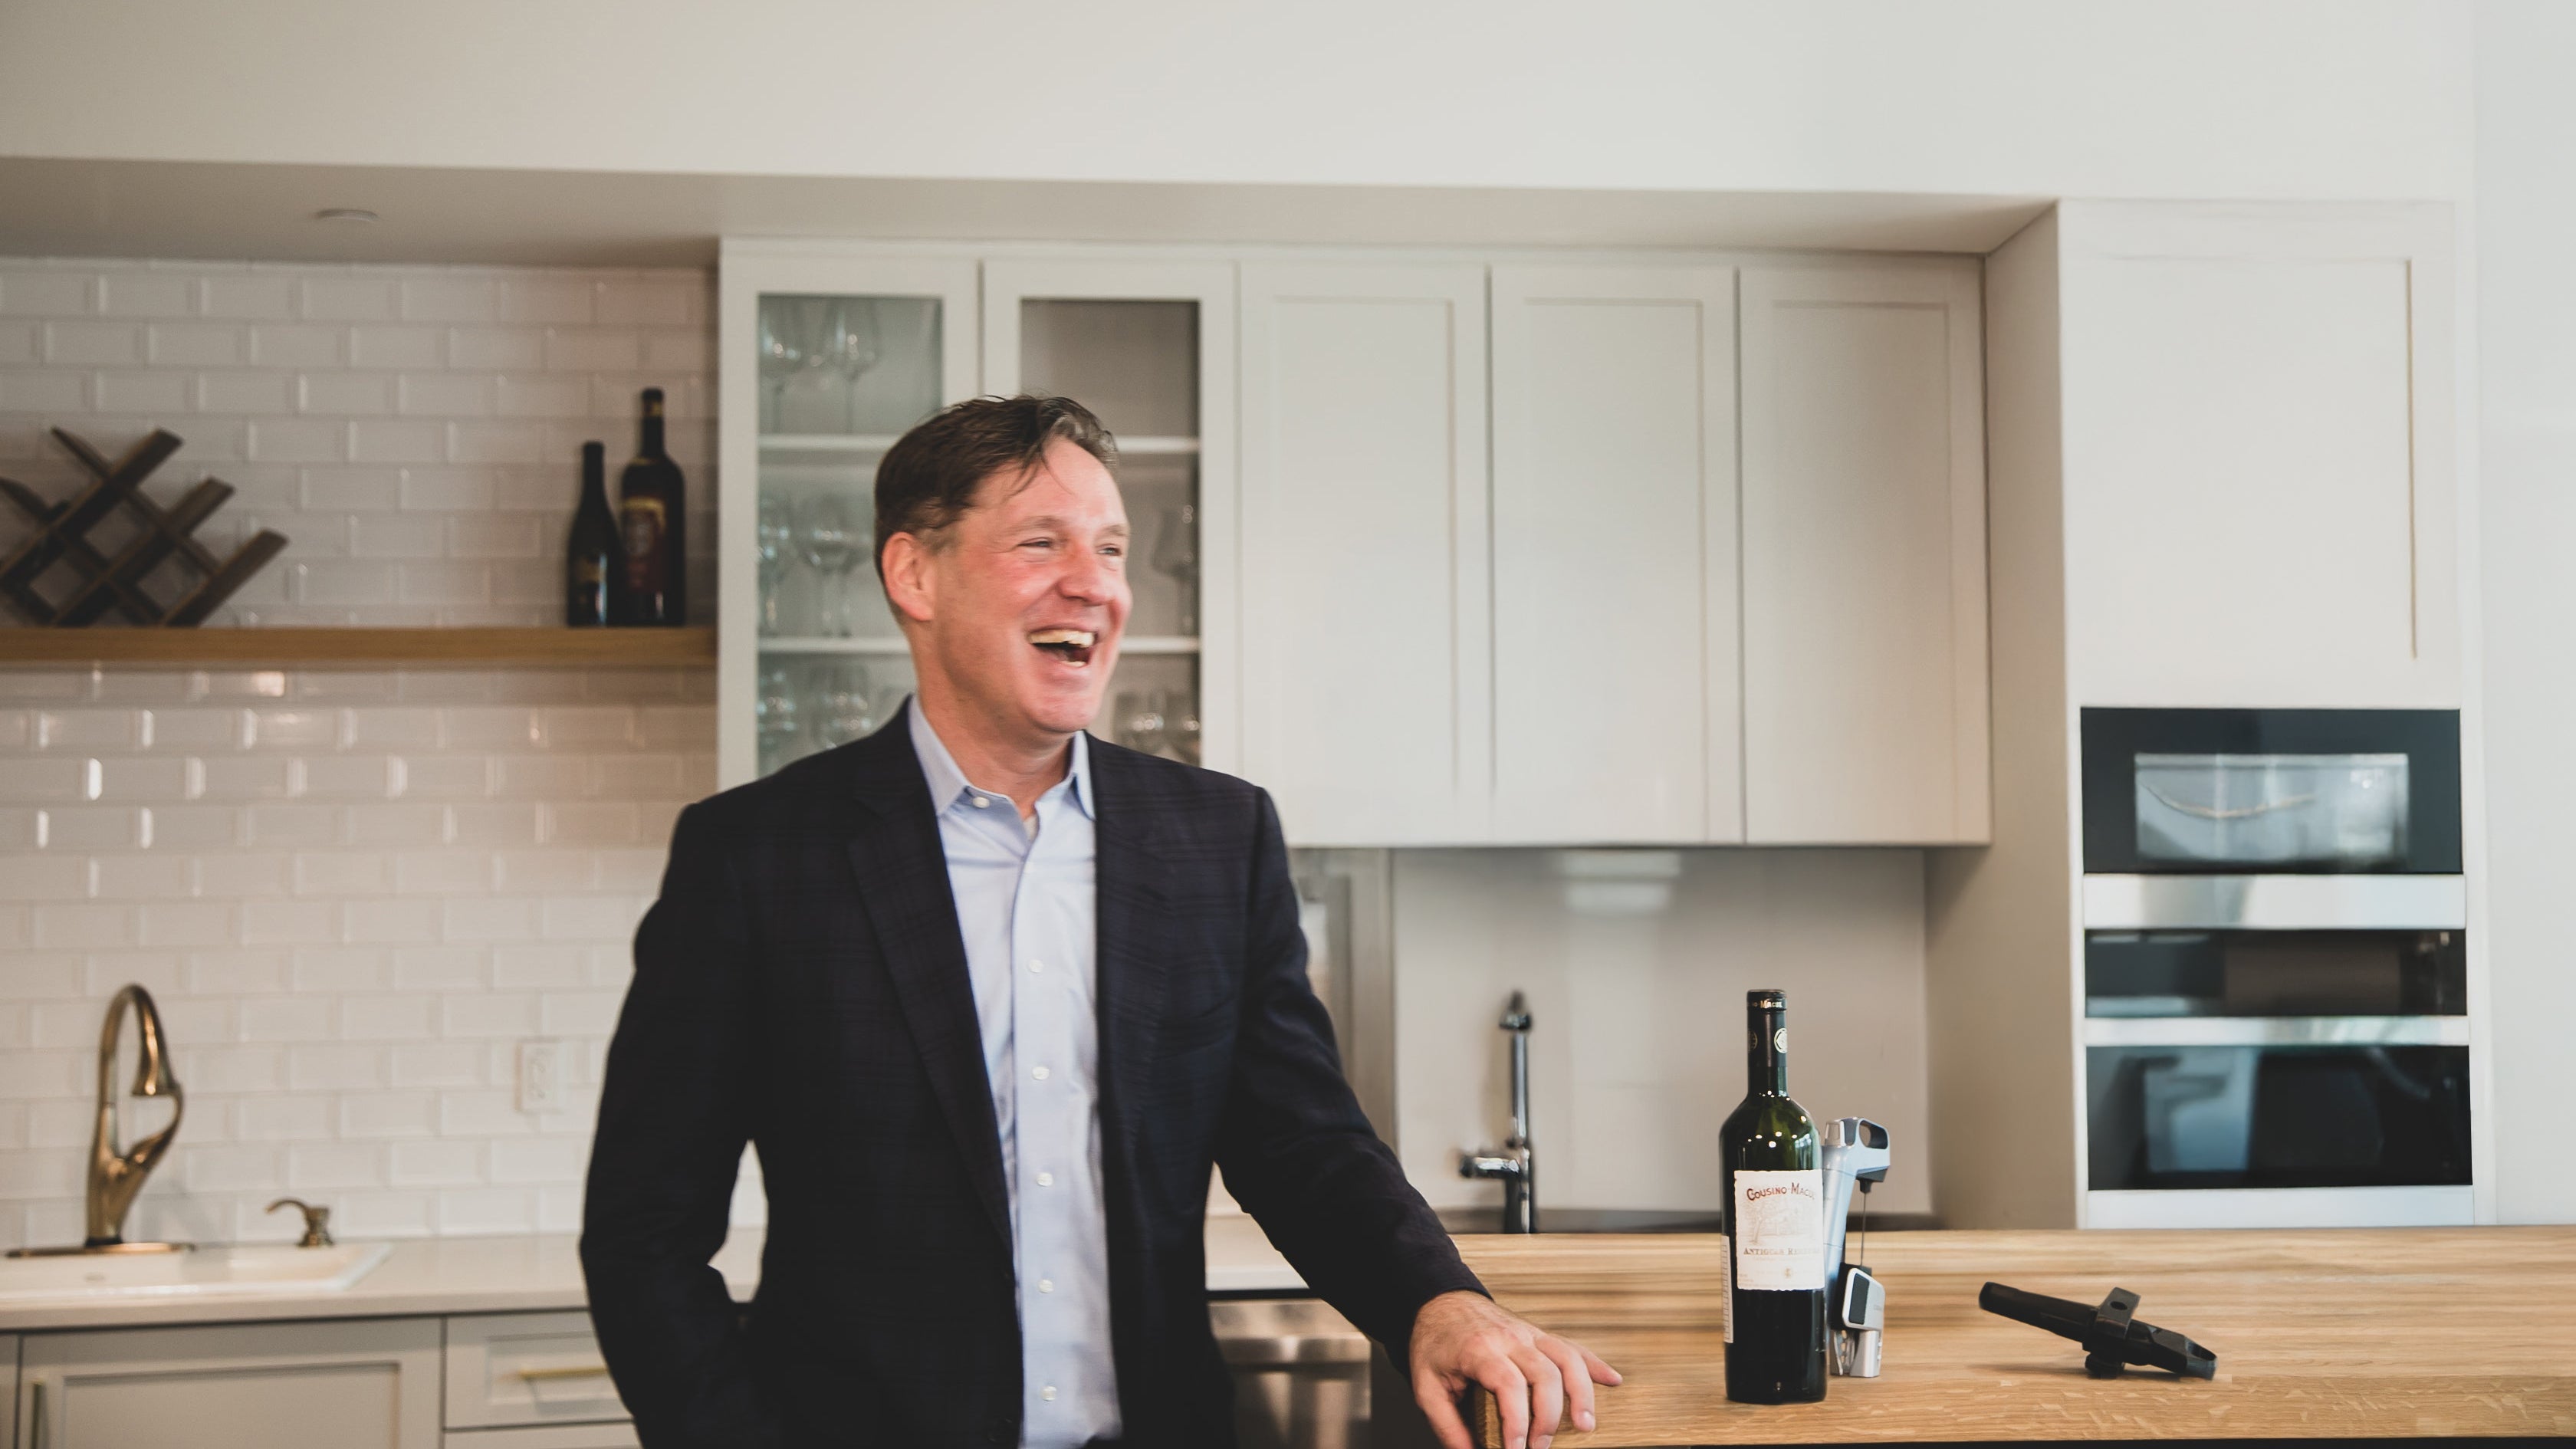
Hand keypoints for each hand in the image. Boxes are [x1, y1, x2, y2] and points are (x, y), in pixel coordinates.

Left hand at [1408, 1289, 1619, 1448]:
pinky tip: (1612, 1381)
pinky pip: (1572, 1346)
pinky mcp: (1539, 1334)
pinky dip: (1595, 1364)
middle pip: (1545, 1374)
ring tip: (1585, 1426)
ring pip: (1567, 1358)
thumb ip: (1446, 1425)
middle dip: (1548, 1417)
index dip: (1517, 1421)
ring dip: (1581, 1393)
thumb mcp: (1425, 1387)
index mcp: (1480, 1350)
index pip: (1508, 1385)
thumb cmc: (1433, 1345)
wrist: (1439, 1302)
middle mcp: (1510, 1338)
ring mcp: (1528, 1333)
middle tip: (1541, 1447)